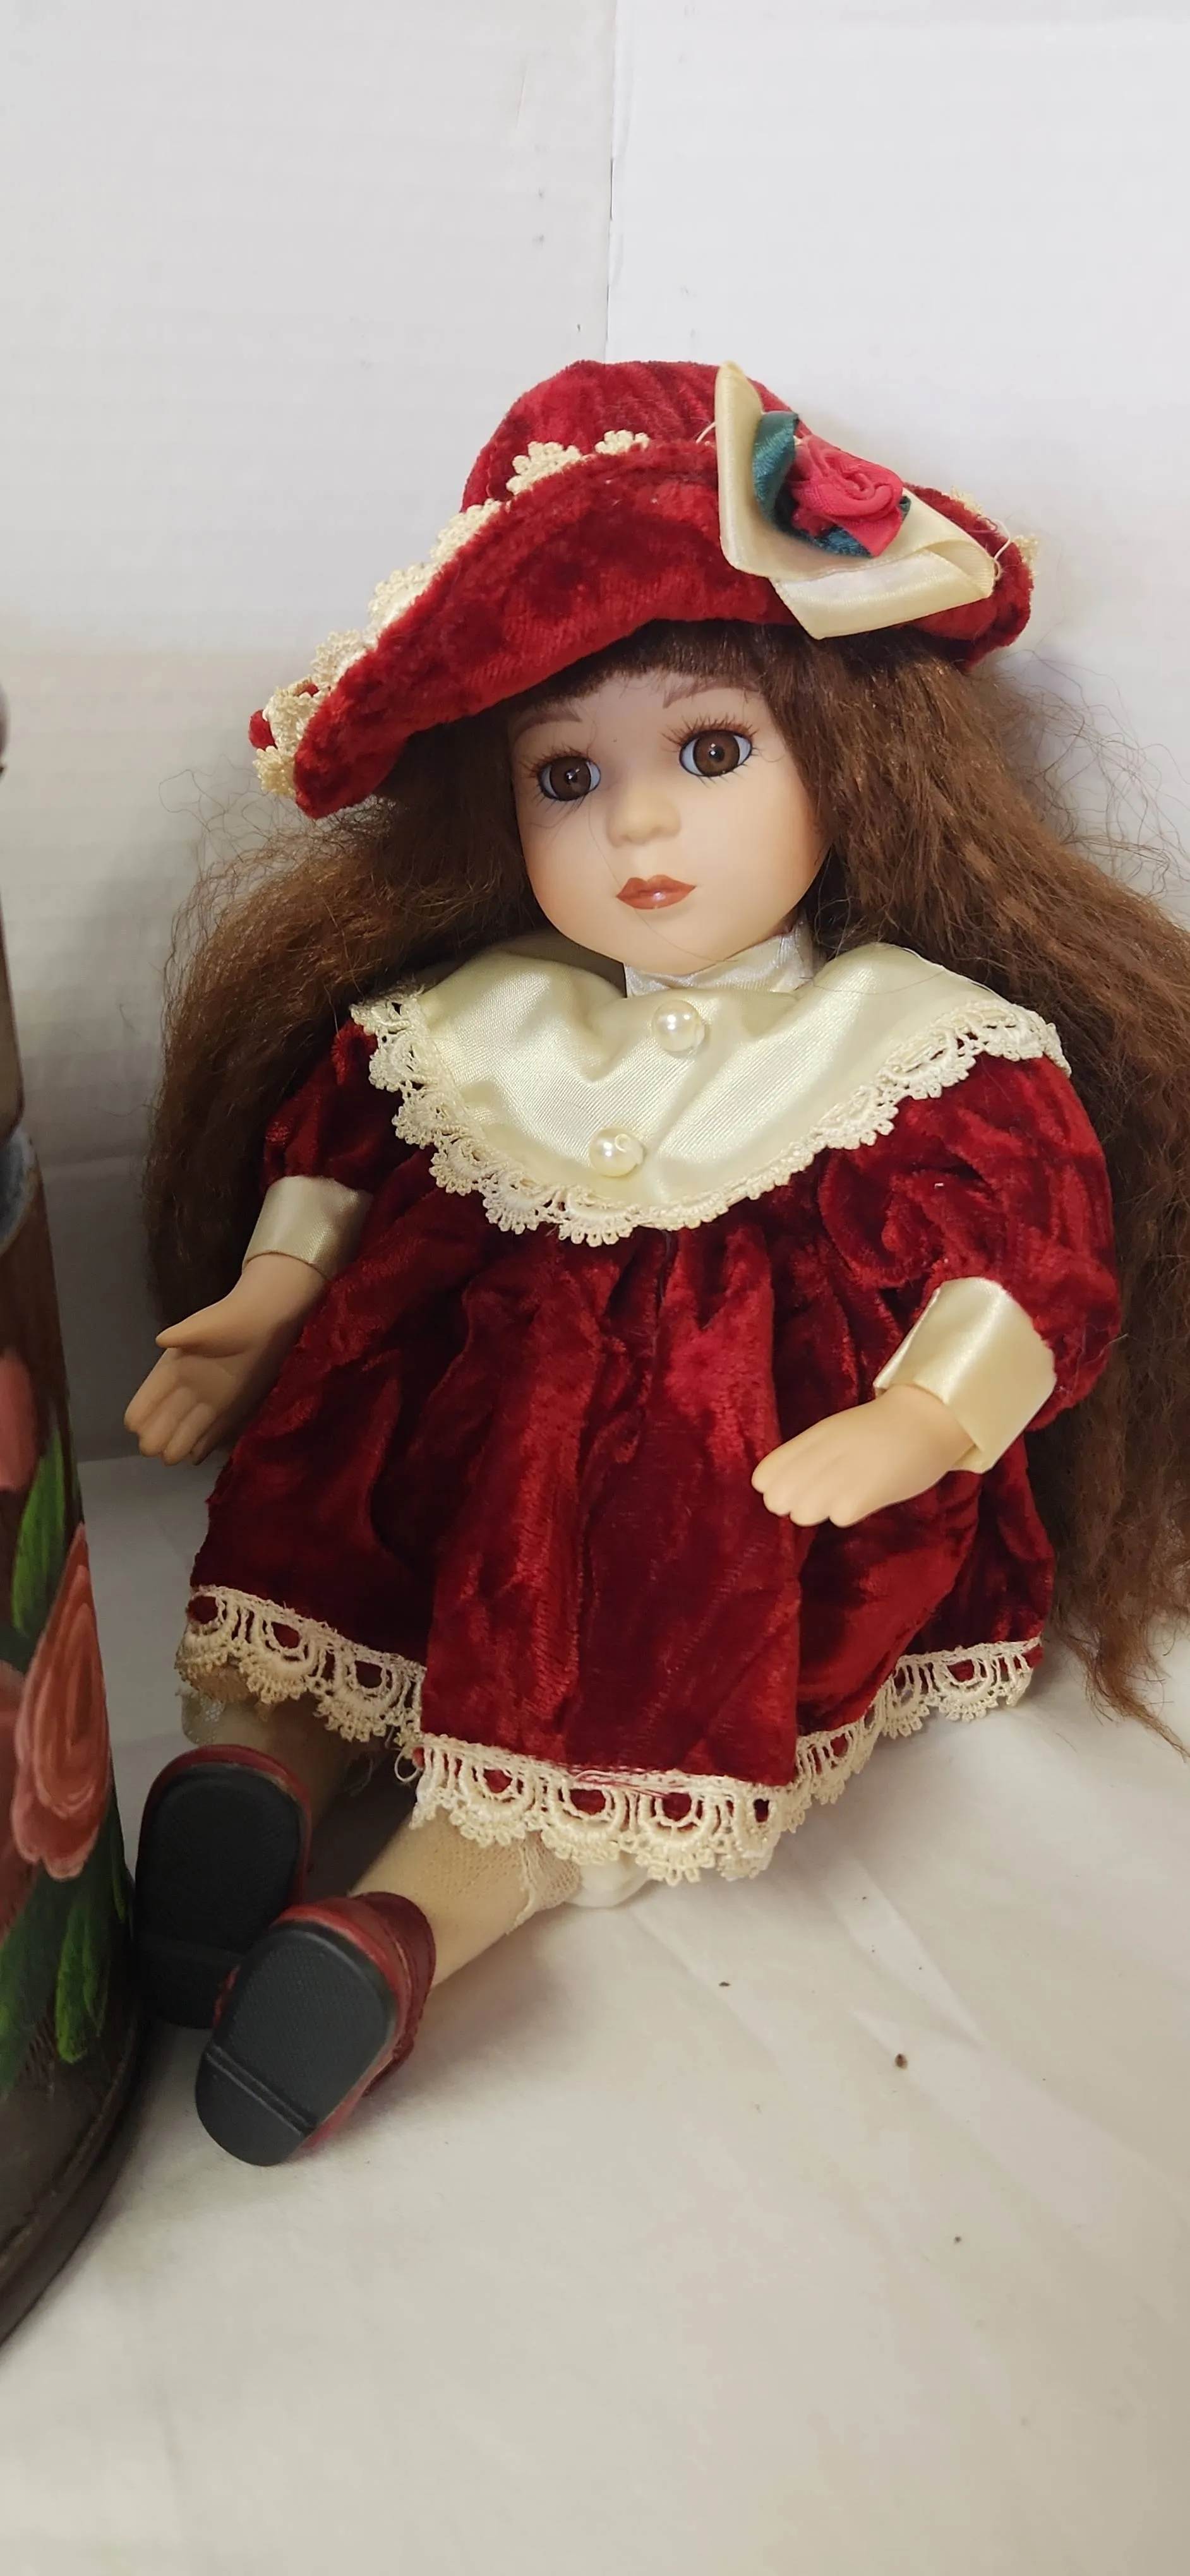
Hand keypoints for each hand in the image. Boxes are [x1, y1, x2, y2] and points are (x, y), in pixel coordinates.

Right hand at [123, 1254, 326, 1465]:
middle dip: (156, 1434)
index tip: (135, 1426)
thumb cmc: (230, 1319)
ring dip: (178, 1443)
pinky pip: (214, 1430)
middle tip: (152, 1450)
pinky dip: (205, 1443)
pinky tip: (195, 1457)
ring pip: (187, 1427)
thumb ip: (184, 1333)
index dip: (140, 1411)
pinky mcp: (233, 1407)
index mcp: (172, 1368)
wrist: (265, 1321)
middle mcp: (187, 1388)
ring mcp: (209, 1400)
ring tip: (170, 1459)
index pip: (148, 1395)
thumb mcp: (204, 1324)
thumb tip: (161, 1339)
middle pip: (165, 1417)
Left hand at [752, 1384, 970, 1527]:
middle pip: (779, 1499)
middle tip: (822, 1498)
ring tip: (843, 1500)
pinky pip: (839, 1516)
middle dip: (794, 1505)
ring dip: (819, 1512)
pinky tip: (862, 1502)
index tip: (796, 1489)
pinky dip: (847, 1514)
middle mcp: (824, 1452)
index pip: (765, 1476)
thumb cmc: (882, 1428)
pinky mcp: (870, 1489)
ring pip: (803, 1512)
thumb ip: (808, 1455)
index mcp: (814, 1436)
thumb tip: (777, 1486)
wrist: (931, 1415)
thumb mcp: (836, 1431)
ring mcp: (846, 1470)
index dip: (775, 1490)